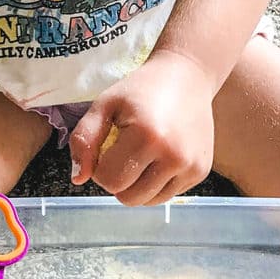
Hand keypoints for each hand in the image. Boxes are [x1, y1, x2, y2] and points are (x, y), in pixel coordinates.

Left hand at [69, 52, 214, 204]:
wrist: (187, 76)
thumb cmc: (141, 90)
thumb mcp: (105, 105)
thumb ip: (84, 139)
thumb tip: (78, 178)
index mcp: (147, 136)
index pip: (109, 181)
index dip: (100, 167)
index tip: (109, 146)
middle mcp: (174, 155)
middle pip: (129, 197)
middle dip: (118, 180)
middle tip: (123, 153)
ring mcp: (191, 166)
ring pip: (148, 201)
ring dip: (137, 185)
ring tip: (141, 157)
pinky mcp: (201, 172)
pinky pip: (167, 195)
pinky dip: (156, 183)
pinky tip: (159, 158)